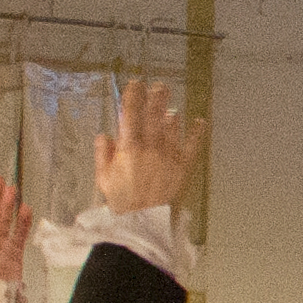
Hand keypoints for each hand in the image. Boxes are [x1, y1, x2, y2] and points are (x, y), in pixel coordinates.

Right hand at [94, 76, 204, 214]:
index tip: (135, 84)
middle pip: (153, 115)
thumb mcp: (103, 175)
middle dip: (156, 98)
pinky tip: (199, 121)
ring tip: (171, 105)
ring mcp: (167, 156)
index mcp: (128, 147)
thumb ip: (102, 152)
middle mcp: (150, 147)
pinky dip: (196, 132)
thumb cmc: (121, 198)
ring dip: (171, 114)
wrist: (141, 218)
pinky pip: (191, 146)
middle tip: (160, 86)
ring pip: (171, 128)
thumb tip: (105, 135)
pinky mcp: (181, 166)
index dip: (133, 96)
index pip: (130, 114)